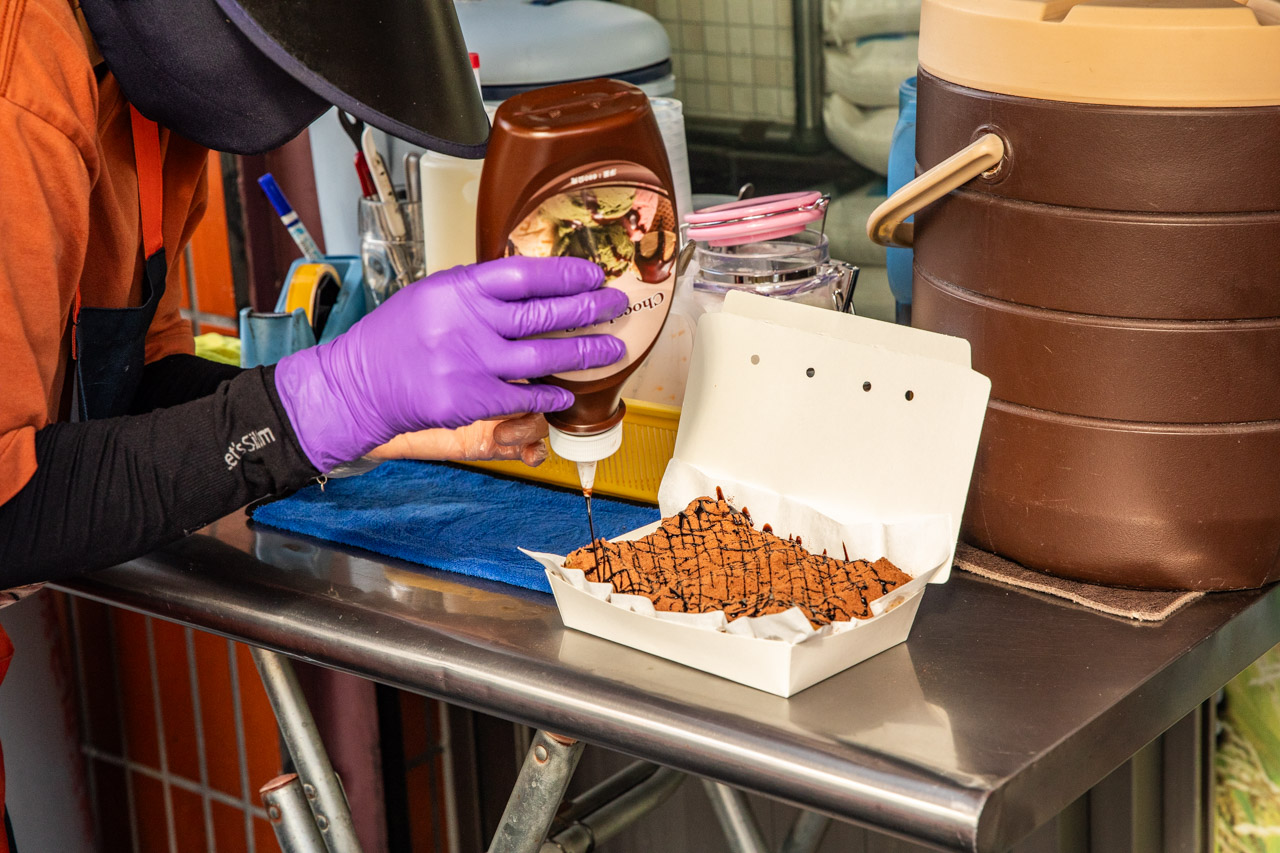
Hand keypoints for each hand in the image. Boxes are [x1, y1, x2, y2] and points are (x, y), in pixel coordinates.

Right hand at [275, 257, 626, 471]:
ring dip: (585, 352)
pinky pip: (525, 395)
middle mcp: (468, 323)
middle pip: (544, 313)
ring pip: (545, 355)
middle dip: (589, 309)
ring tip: (612, 348)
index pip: (525, 274)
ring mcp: (471, 363)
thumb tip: (531, 284)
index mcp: (459, 289)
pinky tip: (569, 392)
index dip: (566, 274)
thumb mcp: (433, 295)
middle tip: (616, 305)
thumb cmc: (397, 337)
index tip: (593, 275)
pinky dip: (551, 394)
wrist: (362, 383)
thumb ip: (478, 291)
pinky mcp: (472, 400)